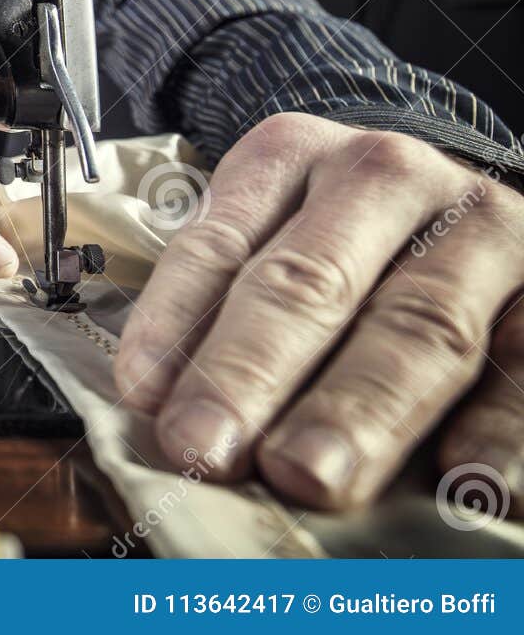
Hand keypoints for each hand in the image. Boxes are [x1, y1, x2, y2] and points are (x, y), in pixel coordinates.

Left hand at [115, 112, 523, 512]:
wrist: (458, 208)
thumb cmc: (335, 243)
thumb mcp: (265, 238)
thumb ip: (219, 313)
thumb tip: (159, 409)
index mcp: (292, 154)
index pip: (221, 243)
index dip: (178, 322)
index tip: (145, 396)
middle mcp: (387, 176)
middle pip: (312, 280)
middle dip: (252, 372)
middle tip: (209, 448)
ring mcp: (480, 228)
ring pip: (420, 325)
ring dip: (360, 410)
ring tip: (308, 473)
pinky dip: (500, 428)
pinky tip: (468, 481)